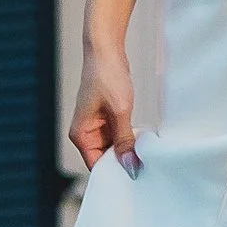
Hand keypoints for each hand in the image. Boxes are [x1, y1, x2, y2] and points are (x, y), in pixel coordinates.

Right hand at [69, 44, 138, 173]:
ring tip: (145, 154)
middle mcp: (85, 133)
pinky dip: (129, 138)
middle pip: (105, 158)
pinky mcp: (106, 117)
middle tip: (145, 168)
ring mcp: (96, 125)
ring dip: (127, 149)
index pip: (96, 166)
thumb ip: (125, 140)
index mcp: (80, 135)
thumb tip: (131, 166)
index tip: (135, 177)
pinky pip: (118, 135)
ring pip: (113, 147)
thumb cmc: (107, 75)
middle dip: (123, 161)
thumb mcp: (120, 111)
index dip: (115, 172)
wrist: (107, 49)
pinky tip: (142, 141)